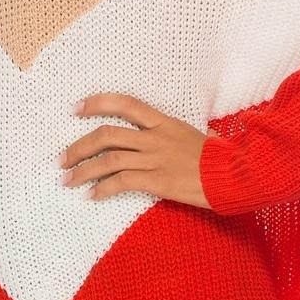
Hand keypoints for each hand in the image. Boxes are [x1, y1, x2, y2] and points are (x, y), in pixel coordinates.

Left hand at [58, 92, 213, 208]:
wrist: (237, 175)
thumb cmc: (222, 157)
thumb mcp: (198, 135)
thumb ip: (179, 133)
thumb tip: (176, 135)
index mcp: (164, 122)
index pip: (125, 104)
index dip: (97, 103)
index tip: (75, 108)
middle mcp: (155, 137)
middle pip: (107, 134)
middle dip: (79, 146)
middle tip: (62, 158)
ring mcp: (155, 158)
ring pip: (108, 160)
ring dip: (83, 170)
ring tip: (68, 179)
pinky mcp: (158, 180)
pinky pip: (121, 182)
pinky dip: (102, 189)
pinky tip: (92, 196)